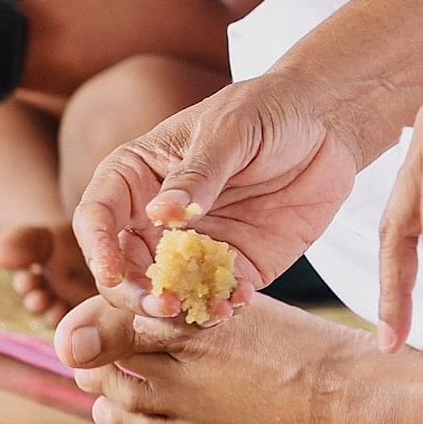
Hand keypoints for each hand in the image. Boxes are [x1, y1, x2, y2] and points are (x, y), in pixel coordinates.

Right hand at [70, 68, 368, 317]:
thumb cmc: (265, 110)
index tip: (111, 272)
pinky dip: (219, 309)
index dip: (97, 247)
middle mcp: (154, 219)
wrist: (325, 125)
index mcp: (136, 176)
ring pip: (164, 293)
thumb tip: (160, 213)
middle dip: (135, 293)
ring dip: (176, 312)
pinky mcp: (231, 267)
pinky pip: (213, 299)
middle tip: (165, 304)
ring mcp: (191, 247)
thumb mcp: (230, 131)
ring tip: (208, 311)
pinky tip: (238, 304)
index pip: (98, 217)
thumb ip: (197, 174)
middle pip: (123, 269)